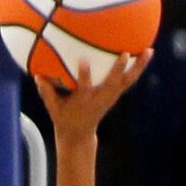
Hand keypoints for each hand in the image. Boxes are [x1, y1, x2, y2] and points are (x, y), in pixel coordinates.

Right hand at [36, 51, 153, 135]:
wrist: (79, 135)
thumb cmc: (64, 118)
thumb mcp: (53, 108)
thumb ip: (46, 92)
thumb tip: (36, 75)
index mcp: (84, 101)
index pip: (84, 87)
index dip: (84, 75)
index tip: (84, 61)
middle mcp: (100, 98)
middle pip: (112, 83)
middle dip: (118, 70)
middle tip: (125, 53)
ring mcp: (111, 96)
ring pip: (127, 81)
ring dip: (139, 67)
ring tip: (149, 50)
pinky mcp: (116, 94)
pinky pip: (130, 80)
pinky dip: (139, 67)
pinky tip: (147, 52)